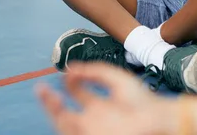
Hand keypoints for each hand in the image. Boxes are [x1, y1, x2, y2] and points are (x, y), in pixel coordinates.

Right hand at [37, 63, 174, 134]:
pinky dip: (64, 125)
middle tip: (40, 88)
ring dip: (53, 112)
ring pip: (65, 125)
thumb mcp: (117, 80)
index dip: (68, 83)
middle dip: (50, 102)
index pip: (78, 94)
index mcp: (101, 105)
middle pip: (66, 112)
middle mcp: (95, 120)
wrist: (157, 119)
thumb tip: (71, 67)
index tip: (61, 73)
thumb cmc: (142, 101)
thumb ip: (95, 71)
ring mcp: (94, 130)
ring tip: (47, 96)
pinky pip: (72, 132)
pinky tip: (61, 112)